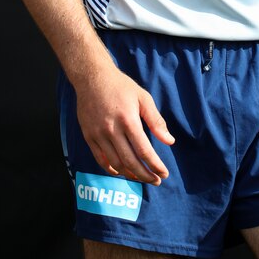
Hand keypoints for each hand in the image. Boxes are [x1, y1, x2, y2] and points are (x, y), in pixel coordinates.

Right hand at [76, 64, 174, 184]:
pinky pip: (100, 159)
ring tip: (141, 177)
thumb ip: (156, 121)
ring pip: (115, 164)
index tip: (164, 173)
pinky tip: (121, 172)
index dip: (155, 165)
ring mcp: (98, 135)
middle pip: (130, 161)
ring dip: (130, 175)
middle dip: (145, 175)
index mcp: (128, 120)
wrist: (92, 78)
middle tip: (156, 180)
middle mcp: (112, 130)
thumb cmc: (121, 86)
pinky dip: (111, 169)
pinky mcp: (89, 136)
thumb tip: (170, 141)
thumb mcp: (143, 98)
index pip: (144, 151)